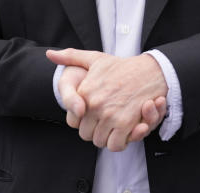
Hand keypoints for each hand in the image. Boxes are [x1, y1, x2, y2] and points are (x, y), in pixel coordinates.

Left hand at [47, 49, 167, 151]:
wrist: (149, 70)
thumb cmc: (121, 66)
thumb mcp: (95, 58)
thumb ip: (71, 57)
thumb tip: (49, 54)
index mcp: (85, 92)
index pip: (73, 122)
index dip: (82, 122)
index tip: (91, 116)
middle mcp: (96, 105)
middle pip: (86, 134)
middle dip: (94, 132)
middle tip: (103, 124)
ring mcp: (111, 115)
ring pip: (100, 141)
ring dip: (106, 138)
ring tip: (113, 128)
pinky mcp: (126, 124)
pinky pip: (115, 145)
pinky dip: (118, 143)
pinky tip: (122, 133)